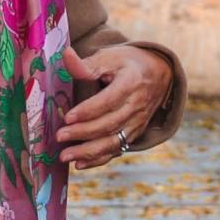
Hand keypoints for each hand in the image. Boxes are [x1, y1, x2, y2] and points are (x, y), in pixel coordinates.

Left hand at [55, 44, 172, 168]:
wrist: (159, 74)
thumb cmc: (129, 63)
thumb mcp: (111, 56)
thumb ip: (87, 63)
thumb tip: (65, 55)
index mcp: (131, 83)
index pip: (108, 101)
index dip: (88, 110)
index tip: (68, 117)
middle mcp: (137, 106)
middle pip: (109, 124)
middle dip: (83, 133)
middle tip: (60, 137)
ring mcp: (137, 122)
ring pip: (113, 142)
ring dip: (88, 151)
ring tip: (65, 156)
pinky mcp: (134, 133)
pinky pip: (117, 150)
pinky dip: (98, 159)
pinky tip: (80, 164)